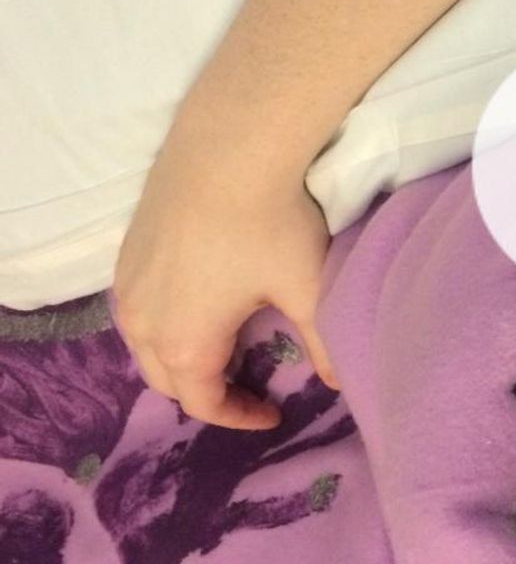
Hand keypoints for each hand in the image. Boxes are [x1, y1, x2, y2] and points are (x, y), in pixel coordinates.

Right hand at [114, 143, 336, 429]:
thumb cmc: (271, 225)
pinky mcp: (125, 248)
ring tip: (223, 347)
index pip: (202, 404)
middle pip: (168, 378)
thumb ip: (323, 344)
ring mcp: (127, 283)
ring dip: (180, 355)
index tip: (272, 412)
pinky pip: (138, 305)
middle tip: (248, 385)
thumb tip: (343, 383)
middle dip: (206, 390)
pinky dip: (164, 320)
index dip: (239, 416)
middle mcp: (141, 321)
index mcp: (183, 343)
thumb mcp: (307, 290)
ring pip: (146, 342)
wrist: (229, 147)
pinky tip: (197, 301)